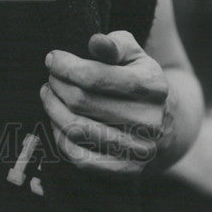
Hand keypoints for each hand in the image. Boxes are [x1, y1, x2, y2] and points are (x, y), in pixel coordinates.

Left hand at [40, 30, 169, 174]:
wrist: (164, 121)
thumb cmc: (137, 77)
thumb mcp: (132, 53)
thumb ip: (114, 44)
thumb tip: (96, 41)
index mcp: (153, 85)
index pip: (96, 76)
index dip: (66, 66)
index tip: (51, 59)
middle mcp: (151, 120)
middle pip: (82, 102)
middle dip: (57, 86)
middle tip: (50, 78)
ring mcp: (140, 149)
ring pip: (77, 129)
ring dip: (53, 109)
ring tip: (48, 94)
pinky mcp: (128, 170)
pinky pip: (81, 158)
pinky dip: (61, 138)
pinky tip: (57, 121)